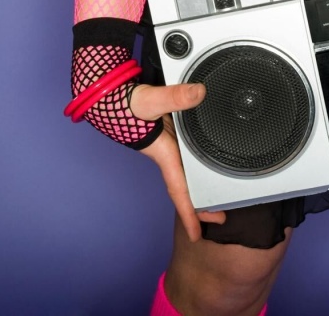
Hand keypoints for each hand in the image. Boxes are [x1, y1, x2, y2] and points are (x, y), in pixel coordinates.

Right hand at [130, 82, 225, 241]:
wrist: (109, 94)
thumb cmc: (124, 104)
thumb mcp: (150, 101)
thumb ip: (174, 97)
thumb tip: (199, 93)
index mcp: (164, 154)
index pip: (179, 190)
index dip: (189, 214)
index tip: (198, 236)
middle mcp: (166, 153)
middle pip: (185, 187)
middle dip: (200, 206)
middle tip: (220, 218)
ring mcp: (167, 144)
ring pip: (185, 172)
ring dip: (198, 185)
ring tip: (216, 194)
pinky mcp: (168, 133)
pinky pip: (185, 155)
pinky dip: (195, 164)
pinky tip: (202, 160)